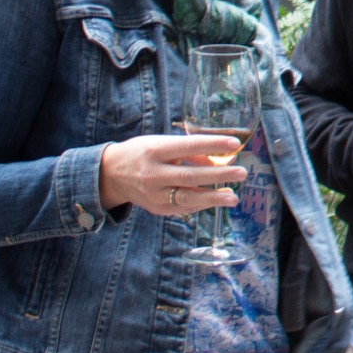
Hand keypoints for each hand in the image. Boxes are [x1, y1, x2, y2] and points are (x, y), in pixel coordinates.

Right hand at [97, 133, 245, 217]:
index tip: (235, 143)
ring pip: (187, 197)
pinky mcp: (156, 209)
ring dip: (213, 198)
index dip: (212, 145)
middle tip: (242, 173)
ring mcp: (154, 194)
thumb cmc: (143, 153)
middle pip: (189, 175)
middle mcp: (153, 174)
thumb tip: (224, 157)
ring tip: (234, 197)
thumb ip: (191, 151)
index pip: (187, 146)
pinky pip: (183, 207)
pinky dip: (203, 203)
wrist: (110, 175)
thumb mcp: (162, 144)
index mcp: (154, 151)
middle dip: (218, 175)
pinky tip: (219, 199)